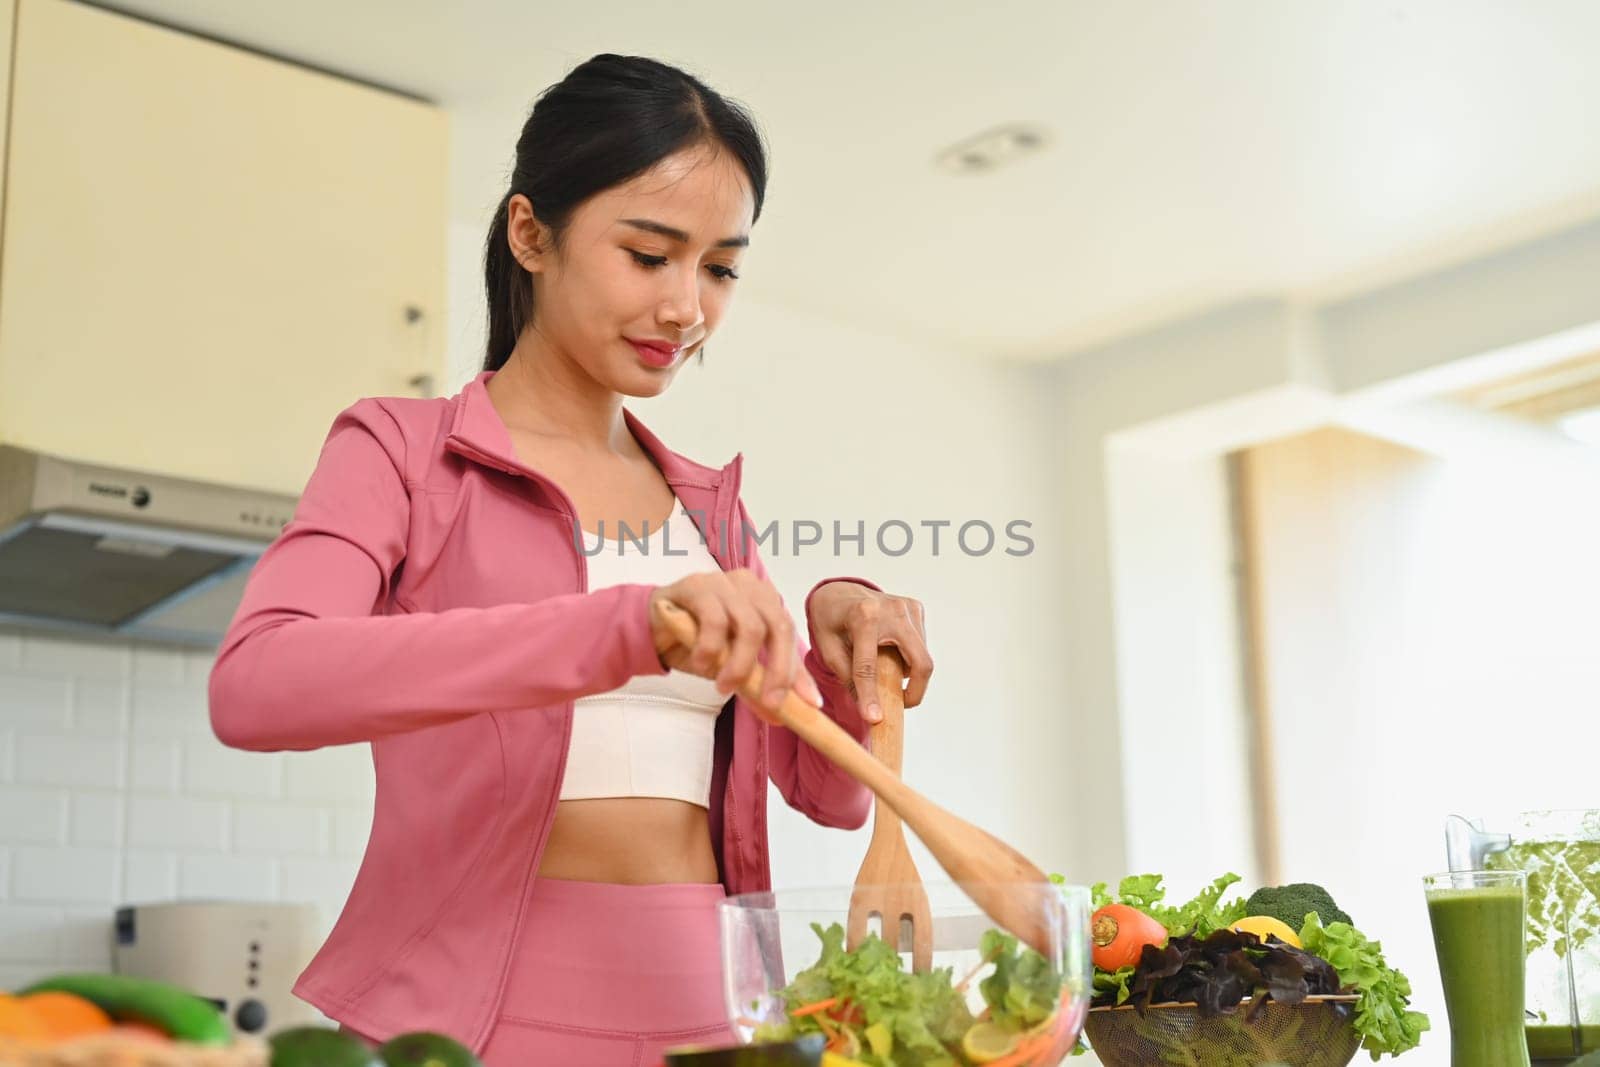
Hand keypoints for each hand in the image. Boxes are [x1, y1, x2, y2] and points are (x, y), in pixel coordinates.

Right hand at [648, 569, 822, 722]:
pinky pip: (714, 620)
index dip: (800, 672)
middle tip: (769, 703)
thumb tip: (781, 717)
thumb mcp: (731, 665)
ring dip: (739, 665)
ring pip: (749, 626)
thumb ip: (756, 684)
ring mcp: (725, 583)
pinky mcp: (698, 586)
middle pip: (778, 627)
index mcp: (765, 601)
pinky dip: (711, 649)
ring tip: (722, 686)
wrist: (652, 627)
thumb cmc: (696, 641)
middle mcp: (751, 587)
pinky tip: (701, 663)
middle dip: (778, 671)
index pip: (790, 635)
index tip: (809, 705)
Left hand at [806, 582, 932, 723]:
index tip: (874, 719)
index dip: (871, 696)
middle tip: (900, 705)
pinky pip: (921, 646)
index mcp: (863, 616)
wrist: (838, 592)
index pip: (869, 665)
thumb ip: (846, 676)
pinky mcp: (916, 609)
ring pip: (922, 656)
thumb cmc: (830, 621)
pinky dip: (910, 659)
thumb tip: (870, 711)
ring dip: (909, 673)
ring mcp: (908, 606)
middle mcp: (892, 609)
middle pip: (919, 661)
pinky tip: (891, 654)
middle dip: (915, 690)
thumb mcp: (827, 648)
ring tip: (886, 673)